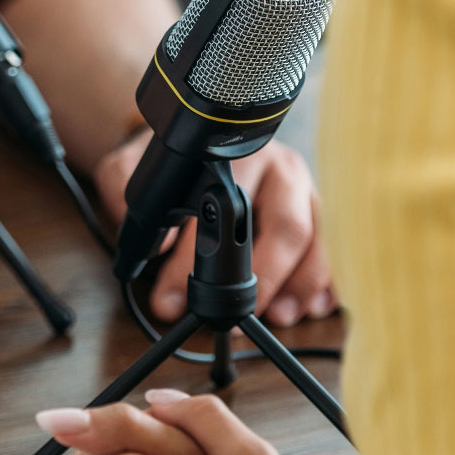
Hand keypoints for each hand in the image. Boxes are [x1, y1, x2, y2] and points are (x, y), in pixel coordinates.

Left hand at [94, 130, 335, 325]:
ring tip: (279, 317)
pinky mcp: (319, 212)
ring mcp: (305, 190)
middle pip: (285, 227)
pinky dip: (326, 281)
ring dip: (300, 284)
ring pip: (314, 239)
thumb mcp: (133, 163)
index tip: (173, 299)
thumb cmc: (173, 162)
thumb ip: (123, 187)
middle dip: (261, 279)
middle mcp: (279, 169)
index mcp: (236, 156)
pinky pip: (331, 249)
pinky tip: (316, 307)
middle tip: (232, 316)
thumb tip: (143, 235)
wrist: (198, 137)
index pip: (220, 212)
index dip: (194, 262)